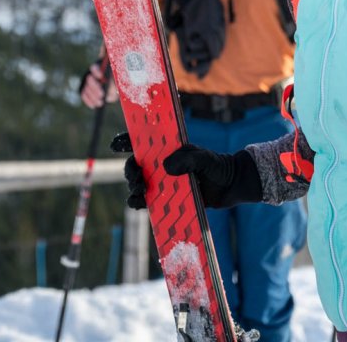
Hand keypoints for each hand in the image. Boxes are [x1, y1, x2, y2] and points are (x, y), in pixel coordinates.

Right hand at [79, 60, 117, 107]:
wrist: (112, 87)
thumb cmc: (116, 82)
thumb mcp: (118, 82)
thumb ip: (115, 85)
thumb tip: (110, 94)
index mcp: (99, 68)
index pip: (94, 68)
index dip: (96, 71)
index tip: (101, 76)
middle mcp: (91, 74)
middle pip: (89, 79)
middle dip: (95, 87)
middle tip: (101, 94)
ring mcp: (86, 82)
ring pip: (86, 88)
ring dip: (92, 96)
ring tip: (100, 103)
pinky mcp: (84, 90)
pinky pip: (83, 95)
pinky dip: (88, 101)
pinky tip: (93, 105)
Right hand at [110, 134, 262, 209]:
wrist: (232, 187)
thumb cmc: (218, 166)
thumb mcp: (204, 158)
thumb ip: (187, 159)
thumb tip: (165, 167)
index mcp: (167, 150)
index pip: (142, 142)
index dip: (126, 141)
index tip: (115, 145)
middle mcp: (161, 165)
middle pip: (135, 166)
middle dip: (129, 170)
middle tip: (136, 177)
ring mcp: (163, 183)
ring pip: (138, 184)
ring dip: (132, 187)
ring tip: (139, 190)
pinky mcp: (168, 200)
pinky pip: (148, 202)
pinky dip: (140, 204)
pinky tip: (139, 204)